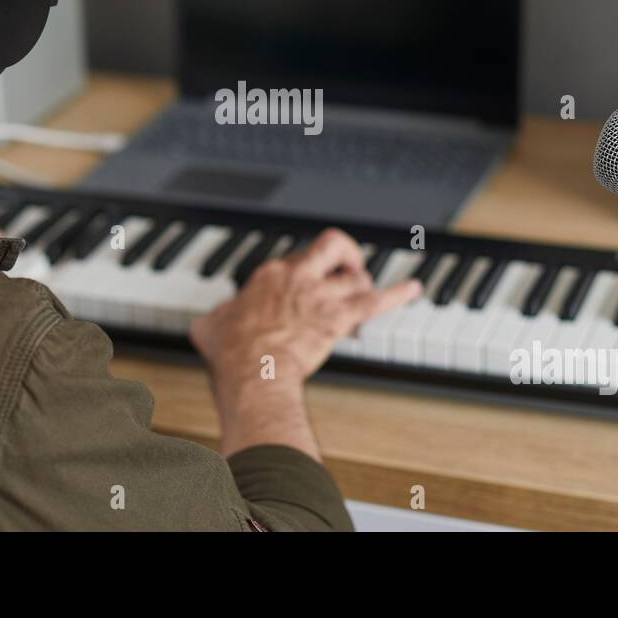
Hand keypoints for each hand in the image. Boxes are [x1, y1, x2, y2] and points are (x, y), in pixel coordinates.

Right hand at [191, 229, 421, 457]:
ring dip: (363, 283)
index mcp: (269, 276)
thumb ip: (212, 321)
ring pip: (355, 275)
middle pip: (331, 245)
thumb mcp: (210, 329)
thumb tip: (204, 324)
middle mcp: (299, 277)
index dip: (302, 273)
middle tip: (346, 267)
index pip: (293, 261)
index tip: (303, 286)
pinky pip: (377, 300)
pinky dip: (399, 294)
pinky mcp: (339, 317)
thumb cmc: (233, 354)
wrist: (253, 372)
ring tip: (364, 291)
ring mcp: (321, 295)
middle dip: (344, 254)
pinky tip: (414, 288)